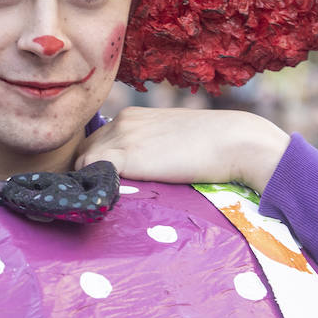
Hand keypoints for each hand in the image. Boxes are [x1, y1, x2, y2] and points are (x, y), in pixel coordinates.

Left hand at [75, 107, 289, 190]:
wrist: (235, 142)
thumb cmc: (216, 146)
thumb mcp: (176, 140)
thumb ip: (153, 150)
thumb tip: (147, 172)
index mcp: (134, 116)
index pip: (98, 141)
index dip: (98, 163)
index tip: (105, 184)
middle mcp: (123, 121)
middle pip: (84, 150)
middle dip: (89, 172)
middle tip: (100, 196)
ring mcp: (122, 136)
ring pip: (82, 161)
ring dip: (89, 181)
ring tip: (101, 201)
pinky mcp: (125, 155)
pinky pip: (89, 170)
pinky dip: (92, 185)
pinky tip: (104, 200)